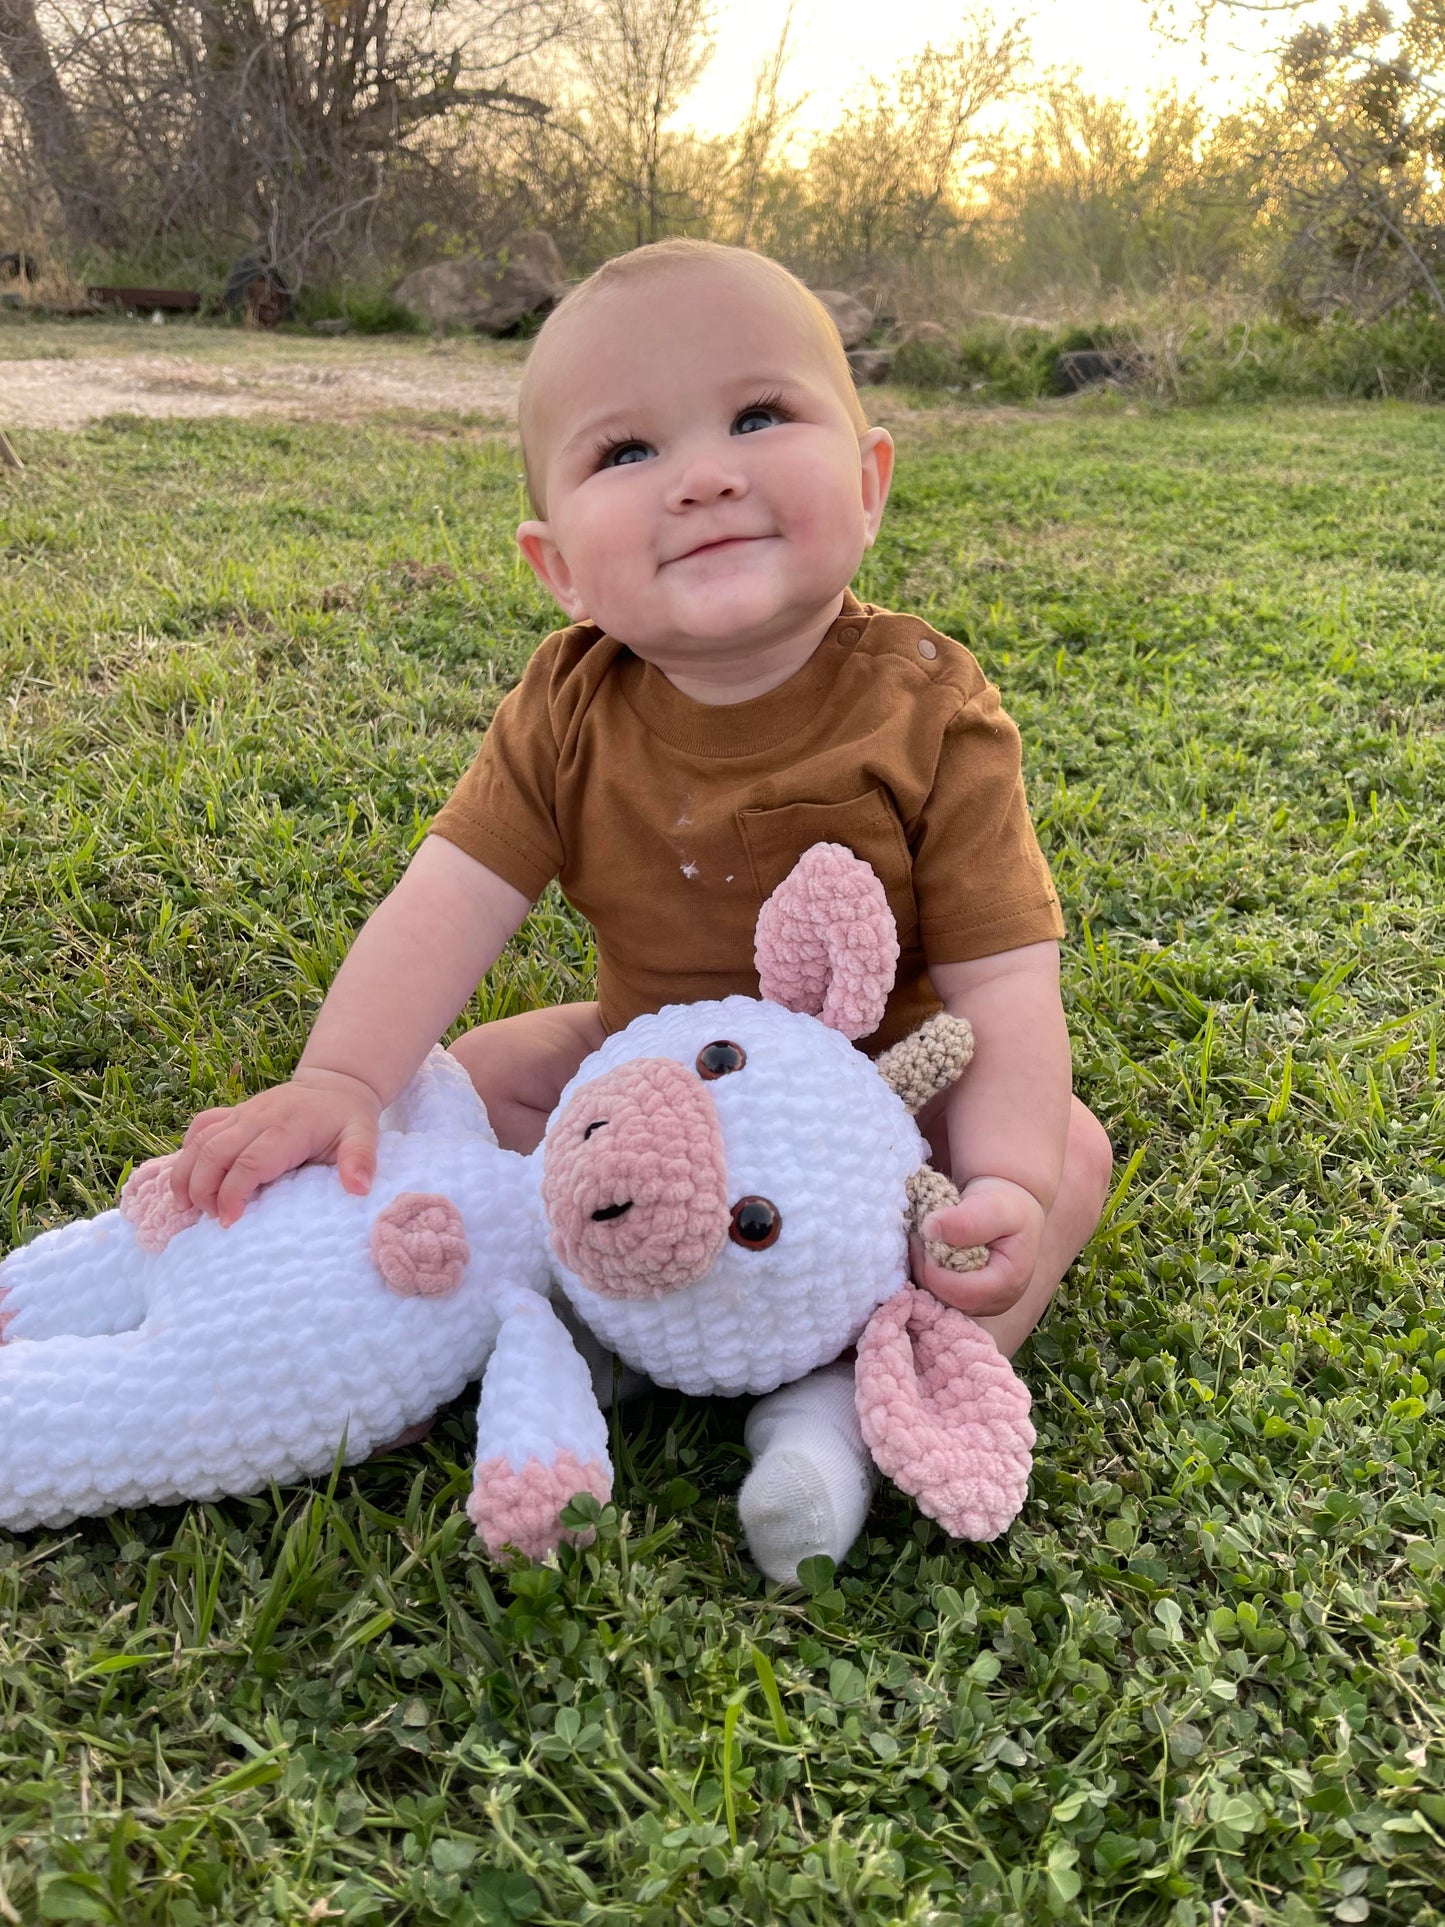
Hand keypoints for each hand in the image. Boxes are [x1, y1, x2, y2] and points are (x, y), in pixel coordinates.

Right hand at [168, 1067, 381, 1228]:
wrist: (335, 1084)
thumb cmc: (347, 1117)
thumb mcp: (364, 1135)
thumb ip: (361, 1159)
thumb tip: (358, 1189)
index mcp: (287, 1128)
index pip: (250, 1163)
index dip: (233, 1193)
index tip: (229, 1221)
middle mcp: (257, 1118)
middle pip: (215, 1153)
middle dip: (203, 1190)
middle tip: (212, 1219)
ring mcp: (242, 1114)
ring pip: (200, 1141)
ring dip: (186, 1175)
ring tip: (187, 1207)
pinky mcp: (233, 1113)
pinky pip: (200, 1127)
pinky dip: (187, 1152)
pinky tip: (187, 1178)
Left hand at [908, 1175, 1044, 1317]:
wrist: (1010, 1206)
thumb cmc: (1007, 1205)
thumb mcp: (995, 1205)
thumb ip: (967, 1220)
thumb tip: (930, 1230)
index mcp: (1008, 1281)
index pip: (963, 1293)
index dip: (936, 1271)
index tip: (927, 1237)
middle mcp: (996, 1299)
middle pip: (948, 1299)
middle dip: (926, 1268)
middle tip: (919, 1235)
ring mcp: (981, 1302)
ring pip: (939, 1299)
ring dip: (923, 1270)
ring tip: (923, 1240)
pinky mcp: (967, 1297)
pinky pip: (938, 1294)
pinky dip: (927, 1272)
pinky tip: (927, 1250)